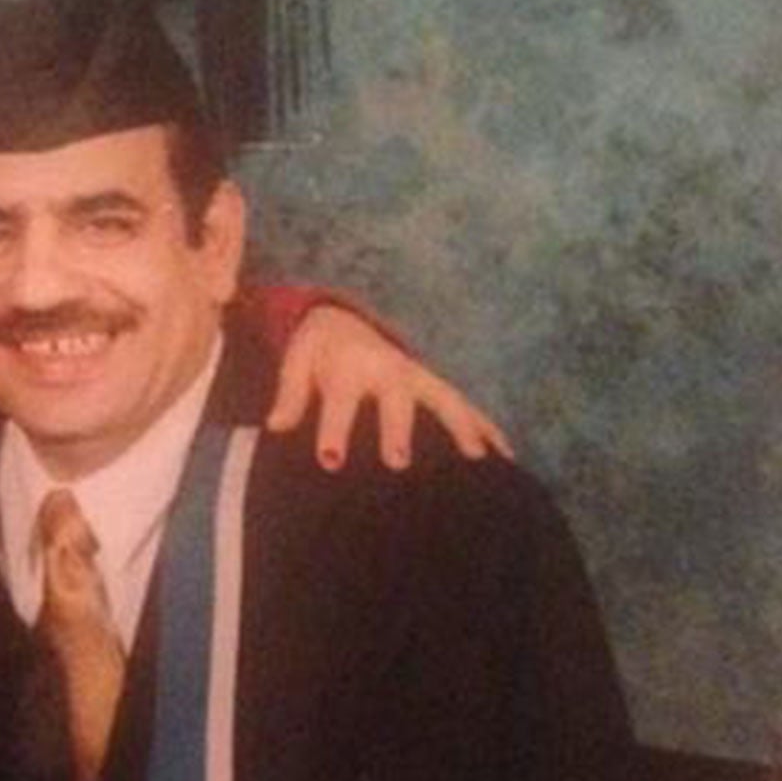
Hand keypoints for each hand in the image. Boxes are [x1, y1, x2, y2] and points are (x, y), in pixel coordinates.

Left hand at [267, 306, 512, 470]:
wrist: (341, 317)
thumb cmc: (316, 351)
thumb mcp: (296, 364)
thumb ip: (289, 396)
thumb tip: (275, 427)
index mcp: (348, 367)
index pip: (340, 402)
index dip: (333, 430)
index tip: (330, 460)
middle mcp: (389, 370)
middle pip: (396, 402)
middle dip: (398, 429)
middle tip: (399, 462)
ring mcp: (418, 377)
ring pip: (444, 401)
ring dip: (461, 428)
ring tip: (476, 460)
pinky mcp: (435, 385)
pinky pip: (467, 406)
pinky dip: (487, 428)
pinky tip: (506, 457)